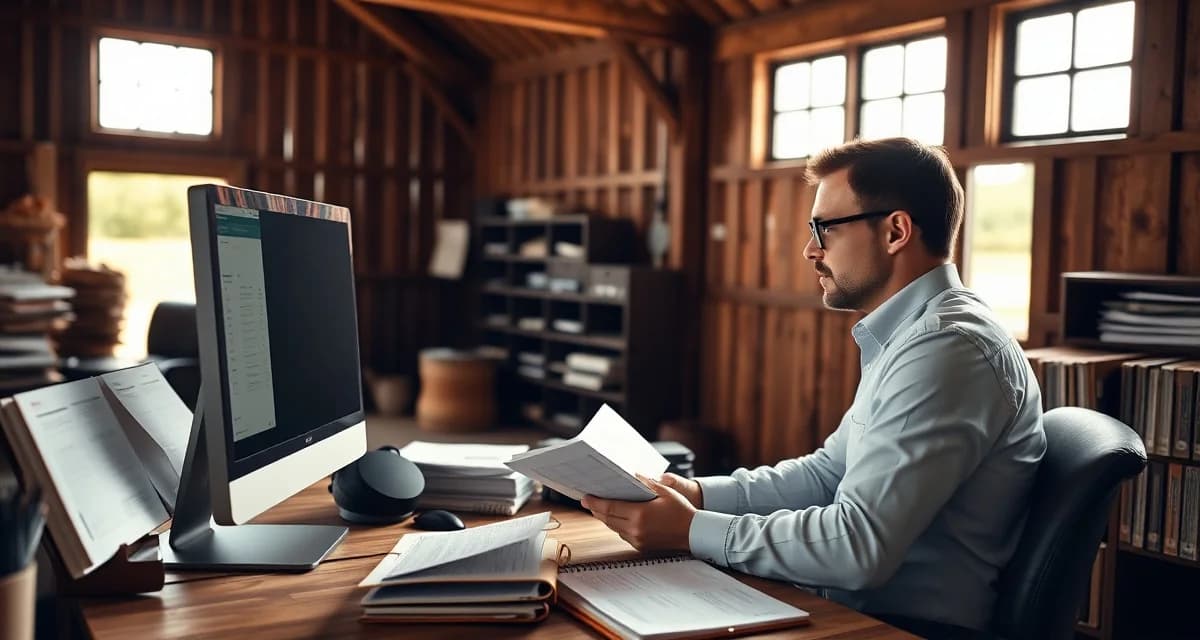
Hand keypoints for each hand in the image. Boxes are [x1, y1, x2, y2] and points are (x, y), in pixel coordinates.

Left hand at [581, 474, 696, 551]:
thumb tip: (632, 475)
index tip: (585, 497)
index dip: (595, 502)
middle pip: (608, 518)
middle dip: (596, 509)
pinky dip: (617, 525)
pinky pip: (623, 534)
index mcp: (640, 514)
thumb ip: (646, 483)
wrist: (694, 532)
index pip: (610, 507)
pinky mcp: (641, 546)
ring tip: (599, 508)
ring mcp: (638, 539)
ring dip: (605, 518)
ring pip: (614, 527)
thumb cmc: (682, 511)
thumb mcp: (665, 491)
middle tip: (588, 501)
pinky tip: (616, 518)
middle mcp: (636, 529)